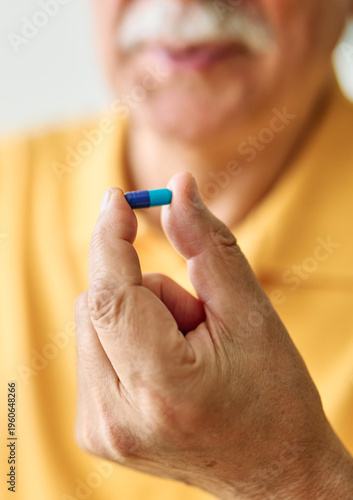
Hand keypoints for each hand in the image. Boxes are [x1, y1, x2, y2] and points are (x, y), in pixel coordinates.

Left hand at [75, 172, 352, 498]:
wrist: (271, 470)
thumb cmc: (272, 391)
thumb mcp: (249, 311)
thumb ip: (207, 244)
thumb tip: (176, 187)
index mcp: (163, 387)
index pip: (111, 295)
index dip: (110, 239)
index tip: (116, 199)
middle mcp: (118, 417)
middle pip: (97, 302)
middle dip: (143, 289)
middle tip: (194, 320)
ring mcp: (100, 429)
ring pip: (90, 322)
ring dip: (134, 317)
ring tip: (183, 349)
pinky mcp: (94, 431)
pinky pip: (91, 349)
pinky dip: (124, 340)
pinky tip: (164, 367)